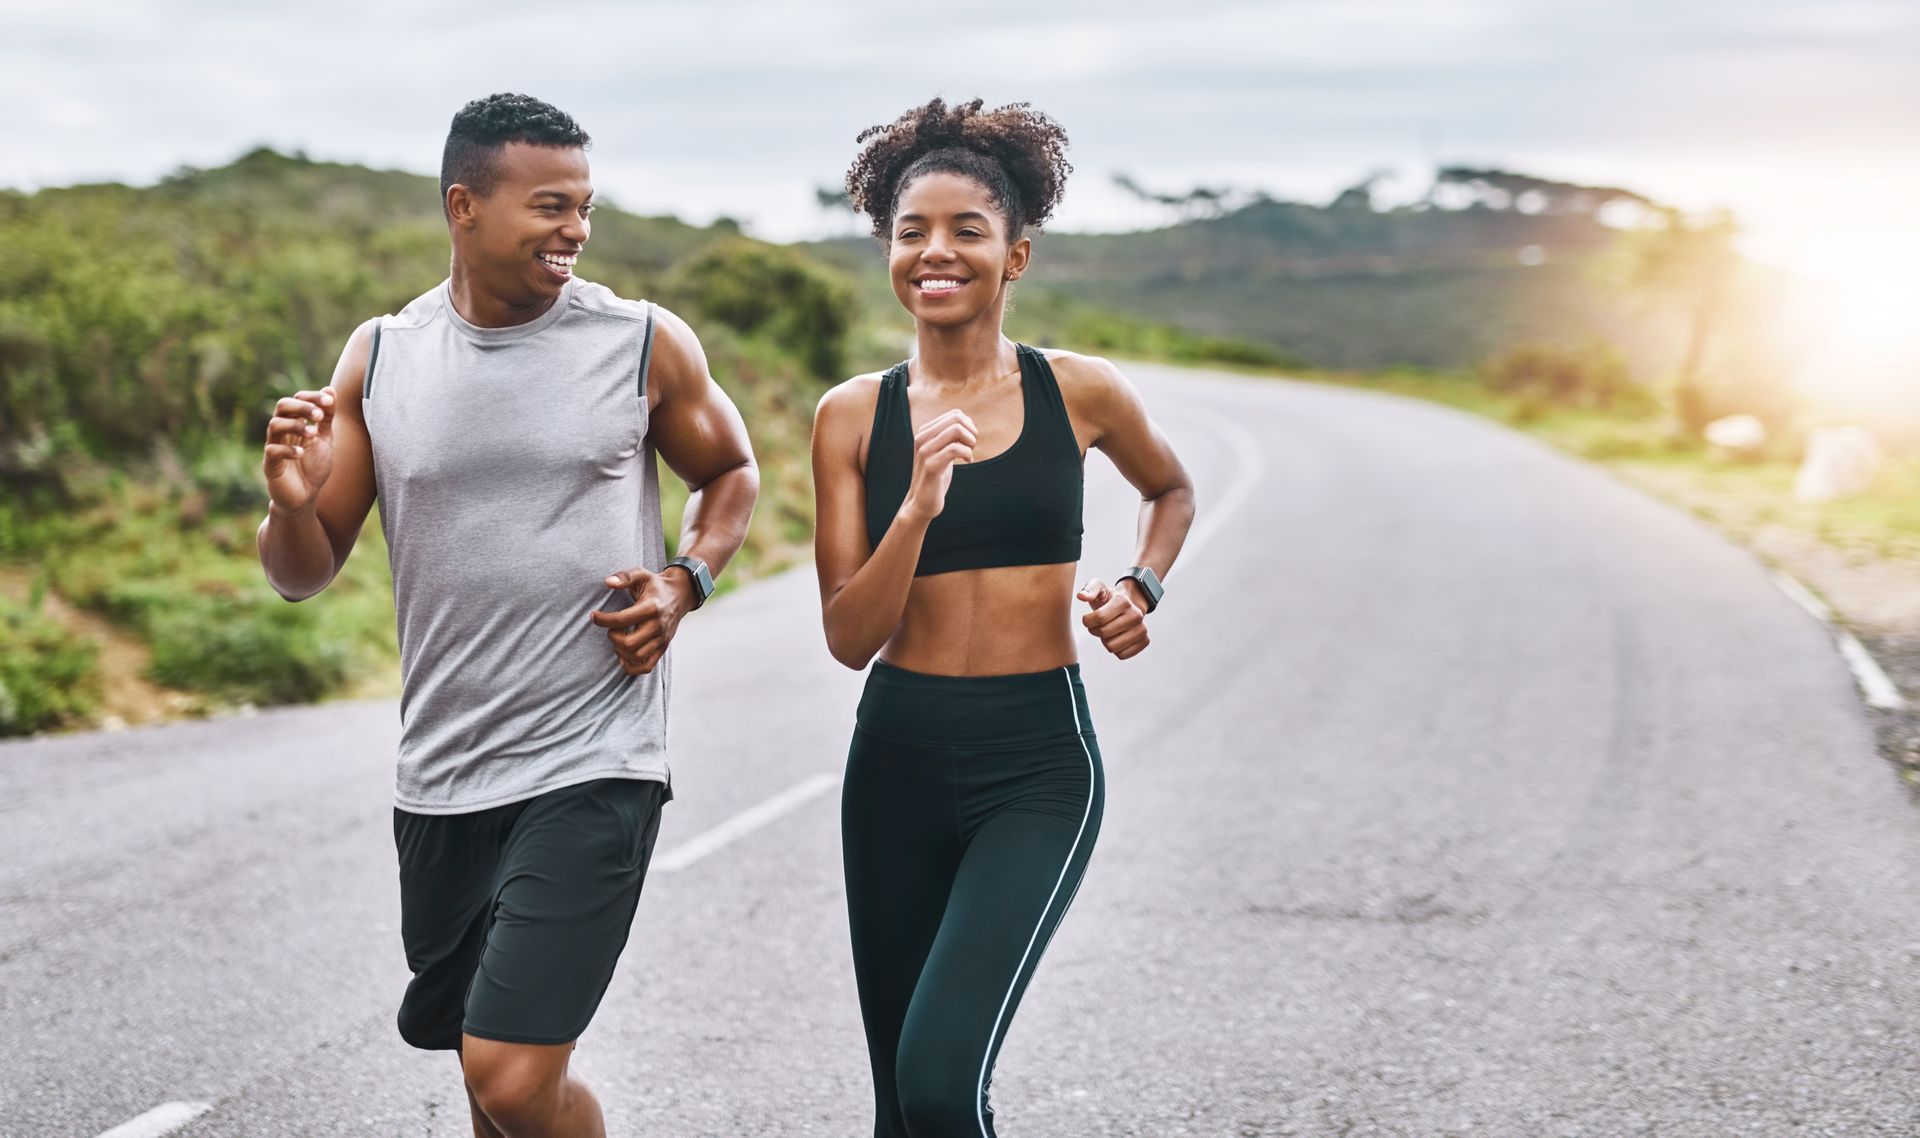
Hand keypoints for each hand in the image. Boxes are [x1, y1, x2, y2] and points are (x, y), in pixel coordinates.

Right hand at [262, 387, 335, 513]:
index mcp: (294, 423)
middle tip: (319, 416)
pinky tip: (302, 453)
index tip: (330, 401)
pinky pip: (272, 451)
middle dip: (301, 406)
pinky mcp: (270, 465)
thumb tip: (330, 390)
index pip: (297, 399)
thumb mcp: (325, 439)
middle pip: (281, 406)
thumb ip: (327, 417)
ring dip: (295, 425)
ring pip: (274, 425)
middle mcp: (282, 432)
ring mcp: (274, 447)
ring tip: (312, 434)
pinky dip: (288, 450)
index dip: (312, 397)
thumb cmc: (313, 467)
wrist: (305, 497)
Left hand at [588, 566, 691, 674]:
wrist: (681, 595)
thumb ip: (624, 577)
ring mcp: (661, 639)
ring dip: (621, 651)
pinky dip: (632, 667)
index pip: (622, 619)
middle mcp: (658, 626)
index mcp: (651, 607)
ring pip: (637, 656)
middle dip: (613, 637)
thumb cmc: (656, 585)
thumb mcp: (642, 574)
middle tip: (610, 629)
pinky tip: (623, 655)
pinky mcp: (662, 648)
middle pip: (629, 643)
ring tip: (618, 639)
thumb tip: (608, 582)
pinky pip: (647, 666)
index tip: (594, 616)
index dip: (603, 620)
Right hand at [899, 409, 976, 524]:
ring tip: (969, 454)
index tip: (969, 442)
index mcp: (925, 432)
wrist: (922, 501)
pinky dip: (968, 454)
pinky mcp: (931, 466)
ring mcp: (925, 451)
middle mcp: (922, 438)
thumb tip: (967, 420)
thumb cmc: (936, 475)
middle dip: (971, 432)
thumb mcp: (942, 451)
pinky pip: (955, 449)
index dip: (969, 426)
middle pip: (957, 418)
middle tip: (971, 447)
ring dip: (970, 442)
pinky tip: (968, 462)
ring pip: (956, 430)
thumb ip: (950, 436)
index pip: (955, 414)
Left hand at [1077, 578, 1149, 659]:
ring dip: (1105, 641)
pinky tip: (1117, 638)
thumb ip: (1089, 589)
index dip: (1087, 621)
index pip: (1099, 618)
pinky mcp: (1145, 641)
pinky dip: (1115, 650)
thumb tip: (1081, 596)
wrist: (1129, 606)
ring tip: (1108, 631)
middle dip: (1096, 631)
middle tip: (1099, 625)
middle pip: (1104, 633)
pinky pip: (1121, 655)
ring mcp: (1142, 629)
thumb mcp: (1098, 588)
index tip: (1088, 618)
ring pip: (1112, 647)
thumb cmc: (1109, 599)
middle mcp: (1136, 615)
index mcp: (1123, 602)